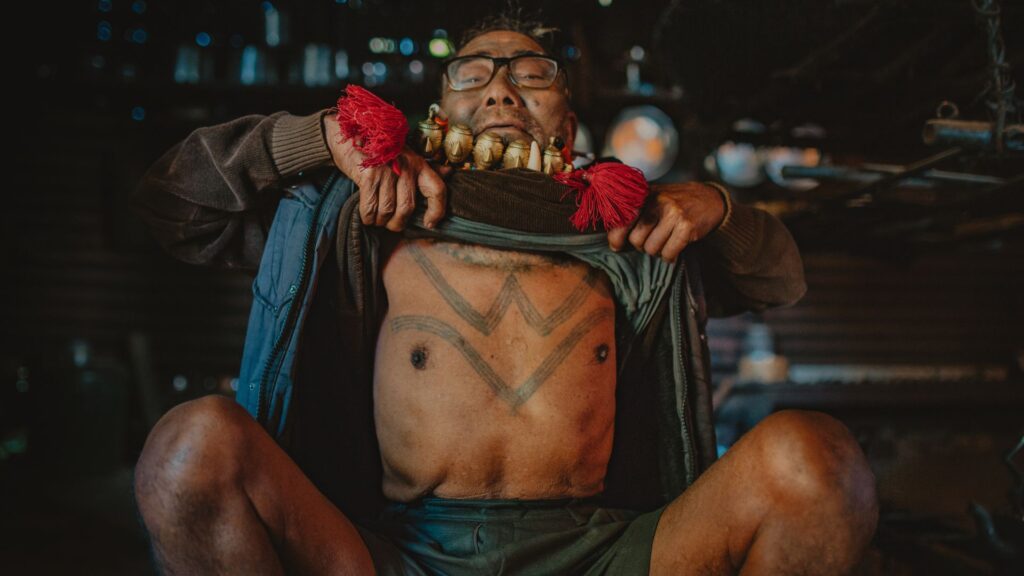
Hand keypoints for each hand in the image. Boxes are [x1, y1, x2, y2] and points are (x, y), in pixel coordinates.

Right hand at [324, 115, 448, 230]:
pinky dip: (368, 217)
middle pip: (408, 207)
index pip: (437, 190)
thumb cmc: (380, 148)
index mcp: (418, 163)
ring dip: (381, 221)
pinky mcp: (368, 175)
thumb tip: (448, 172)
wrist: (349, 131)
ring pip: (388, 210)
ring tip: (377, 220)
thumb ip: (425, 167)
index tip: (430, 223)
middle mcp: (405, 166)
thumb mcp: (406, 154)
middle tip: (392, 225)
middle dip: (398, 223)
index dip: (437, 211)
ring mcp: (387, 170)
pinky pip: (370, 207)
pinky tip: (367, 217)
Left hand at [607, 182, 725, 261]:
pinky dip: (669, 256)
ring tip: (665, 242)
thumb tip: (613, 241)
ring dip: (657, 251)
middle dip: (642, 246)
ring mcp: (673, 213)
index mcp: (645, 194)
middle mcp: (657, 201)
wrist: (710, 199)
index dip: (616, 237)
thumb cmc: (675, 203)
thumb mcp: (653, 198)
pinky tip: (674, 249)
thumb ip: (633, 213)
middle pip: (636, 240)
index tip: (617, 246)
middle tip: (652, 240)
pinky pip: (668, 253)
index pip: (621, 220)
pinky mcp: (687, 226)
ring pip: (651, 249)